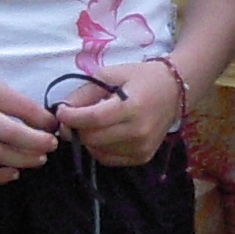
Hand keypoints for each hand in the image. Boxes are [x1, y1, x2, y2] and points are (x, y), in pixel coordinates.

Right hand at [0, 68, 58, 183]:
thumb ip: (9, 100)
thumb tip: (39, 119)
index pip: (23, 108)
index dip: (44, 120)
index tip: (54, 125)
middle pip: (14, 135)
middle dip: (38, 143)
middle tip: (51, 145)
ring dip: (24, 160)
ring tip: (38, 159)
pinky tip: (13, 173)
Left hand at [58, 62, 179, 167]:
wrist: (174, 92)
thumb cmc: (141, 78)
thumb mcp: (112, 74)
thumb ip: (86, 92)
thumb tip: (63, 109)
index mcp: (132, 106)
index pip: (94, 118)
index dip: (72, 117)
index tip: (60, 111)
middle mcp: (139, 131)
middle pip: (93, 138)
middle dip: (76, 129)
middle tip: (71, 118)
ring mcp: (141, 147)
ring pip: (97, 150)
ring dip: (87, 139)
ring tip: (90, 124)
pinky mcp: (142, 157)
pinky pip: (108, 159)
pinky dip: (99, 148)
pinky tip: (103, 134)